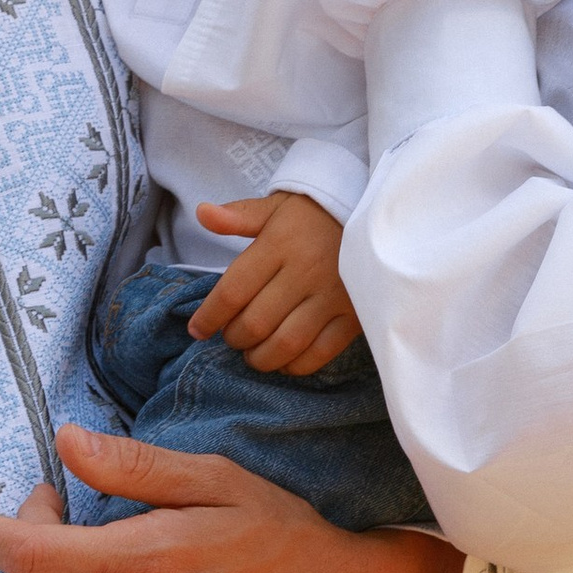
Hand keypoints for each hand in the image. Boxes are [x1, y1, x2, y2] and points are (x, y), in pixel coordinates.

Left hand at [187, 192, 360, 374]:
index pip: (232, 291)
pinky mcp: (354, 315)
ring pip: (285, 344)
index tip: (197, 330)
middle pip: (256, 323)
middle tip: (232, 337)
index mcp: (279, 244)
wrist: (375, 214)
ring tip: (253, 354)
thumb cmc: (315, 214)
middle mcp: (304, 272)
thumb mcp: (276, 207)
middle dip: (235, 338)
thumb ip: (239, 216)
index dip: (209, 317)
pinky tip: (284, 360)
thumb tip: (203, 214)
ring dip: (260, 358)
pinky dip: (296, 365)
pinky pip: (320, 353)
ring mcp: (332, 297)